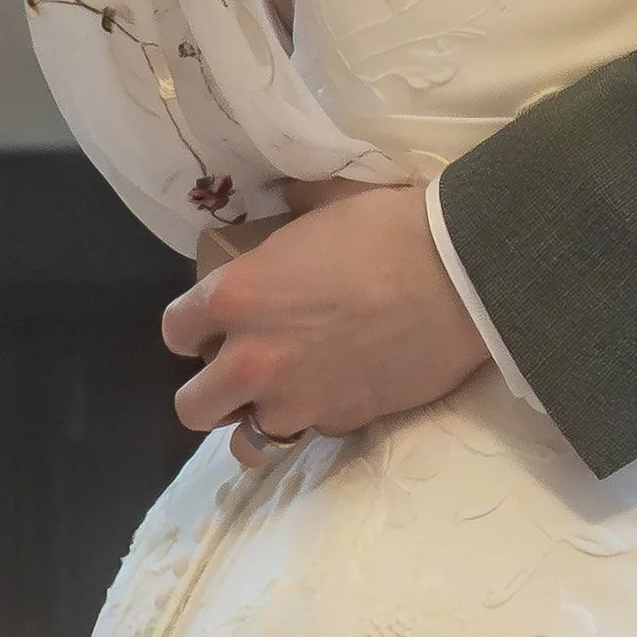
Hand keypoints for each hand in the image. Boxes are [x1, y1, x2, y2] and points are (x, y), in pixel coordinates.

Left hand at [159, 186, 489, 457]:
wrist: (461, 278)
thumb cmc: (391, 228)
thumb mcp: (327, 202)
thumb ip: (291, 210)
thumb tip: (286, 199)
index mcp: (237, 297)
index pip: (175, 330)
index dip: (192, 327)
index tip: (214, 323)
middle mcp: (252, 359)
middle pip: (192, 405)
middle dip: (210, 389)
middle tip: (242, 366)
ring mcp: (295, 400)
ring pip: (244, 438)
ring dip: (258, 415)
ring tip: (287, 391)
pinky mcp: (339, 424)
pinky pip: (306, 434)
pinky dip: (312, 419)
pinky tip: (336, 390)